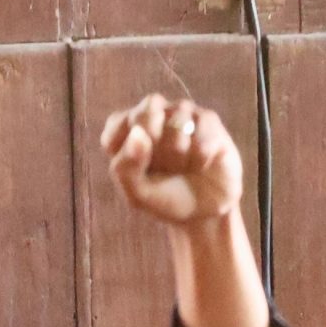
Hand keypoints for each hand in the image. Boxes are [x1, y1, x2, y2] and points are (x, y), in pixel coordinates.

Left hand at [101, 95, 241, 225]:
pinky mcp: (208, 120)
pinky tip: (202, 164)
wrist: (205, 212)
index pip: (117, 124)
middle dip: (156, 150)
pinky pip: (201, 133)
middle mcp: (154, 114)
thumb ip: (125, 167)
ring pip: (177, 123)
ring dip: (179, 157)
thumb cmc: (165, 198)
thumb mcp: (137, 194)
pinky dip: (200, 158)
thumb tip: (138, 132)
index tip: (139, 171)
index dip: (129, 151)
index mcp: (127, 129)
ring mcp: (182, 113)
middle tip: (163, 168)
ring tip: (183, 167)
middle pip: (146, 113)